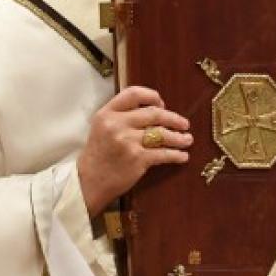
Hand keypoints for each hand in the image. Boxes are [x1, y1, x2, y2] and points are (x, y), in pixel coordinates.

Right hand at [78, 86, 192, 217]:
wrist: (88, 182)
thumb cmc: (98, 155)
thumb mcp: (102, 127)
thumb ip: (122, 116)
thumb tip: (155, 109)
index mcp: (107, 113)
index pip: (134, 94)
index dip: (152, 96)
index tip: (162, 104)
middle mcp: (117, 124)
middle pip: (154, 113)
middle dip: (174, 118)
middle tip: (184, 123)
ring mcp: (128, 141)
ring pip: (162, 134)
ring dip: (179, 137)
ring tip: (188, 139)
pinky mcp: (137, 159)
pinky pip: (163, 154)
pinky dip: (176, 155)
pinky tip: (183, 156)